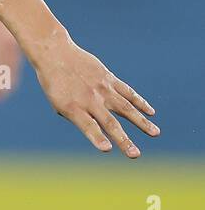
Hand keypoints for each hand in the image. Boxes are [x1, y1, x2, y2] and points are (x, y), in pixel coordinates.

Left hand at [32, 33, 157, 157]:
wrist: (55, 54)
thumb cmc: (54, 83)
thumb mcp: (57, 102)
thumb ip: (77, 117)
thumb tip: (97, 131)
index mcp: (72, 108)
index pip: (87, 126)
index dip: (97, 138)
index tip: (107, 149)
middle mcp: (89, 100)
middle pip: (109, 122)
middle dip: (123, 140)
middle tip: (135, 155)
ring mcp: (101, 89)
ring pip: (125, 108)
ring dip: (141, 122)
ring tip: (155, 133)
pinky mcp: (109, 78)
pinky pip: (127, 92)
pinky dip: (140, 102)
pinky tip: (151, 112)